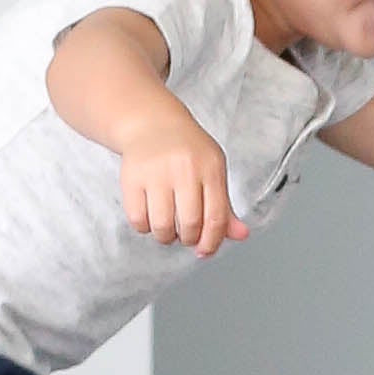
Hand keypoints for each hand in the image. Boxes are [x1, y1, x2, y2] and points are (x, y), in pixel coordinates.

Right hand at [118, 114, 240, 255]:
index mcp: (210, 168)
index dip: (212, 242)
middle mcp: (184, 169)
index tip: (206, 250)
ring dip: (166, 237)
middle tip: (186, 235)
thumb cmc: (188, 151)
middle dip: (189, 239)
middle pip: (190, 224)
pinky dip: (145, 228)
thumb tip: (241, 234)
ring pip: (162, 226)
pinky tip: (150, 217)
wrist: (152, 124)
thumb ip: (225, 205)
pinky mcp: (131, 178)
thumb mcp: (213, 170)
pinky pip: (138, 219)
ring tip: (168, 228)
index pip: (216, 217)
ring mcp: (156, 173)